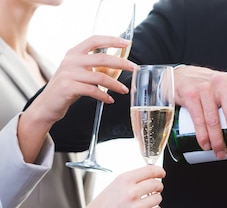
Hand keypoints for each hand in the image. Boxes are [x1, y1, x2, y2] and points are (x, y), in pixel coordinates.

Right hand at [18, 35, 135, 162]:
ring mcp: (68, 74)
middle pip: (102, 58)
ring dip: (116, 84)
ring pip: (100, 76)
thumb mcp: (79, 73)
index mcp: (74, 53)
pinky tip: (110, 100)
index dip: (111, 40)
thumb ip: (94, 67)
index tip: (126, 43)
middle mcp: (70, 60)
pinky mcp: (68, 87)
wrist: (48, 105)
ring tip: (124, 90)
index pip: (94, 40)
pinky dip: (104, 96)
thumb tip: (119, 65)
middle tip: (135, 68)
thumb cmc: (67, 88)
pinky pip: (92, 90)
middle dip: (122, 63)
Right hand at [68, 165, 165, 207]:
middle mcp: (131, 192)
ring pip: (158, 198)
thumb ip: (128, 183)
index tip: (161, 173)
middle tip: (155, 189)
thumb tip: (146, 178)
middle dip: (158, 186)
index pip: (150, 170)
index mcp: (123, 181)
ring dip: (155, 200)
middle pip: (157, 184)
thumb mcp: (111, 188)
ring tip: (146, 203)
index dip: (159, 171)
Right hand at [172, 65, 226, 158]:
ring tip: (221, 152)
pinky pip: (198, 120)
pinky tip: (206, 145)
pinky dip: (203, 136)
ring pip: (214, 120)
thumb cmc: (210, 86)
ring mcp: (205, 88)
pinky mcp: (190, 95)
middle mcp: (222, 83)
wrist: (182, 75)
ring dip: (218, 141)